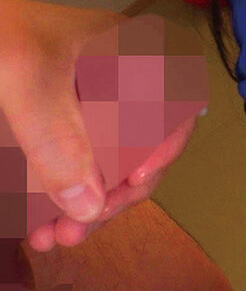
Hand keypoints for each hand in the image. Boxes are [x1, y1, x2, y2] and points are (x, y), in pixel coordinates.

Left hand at [0, 0, 199, 251]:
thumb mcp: (24, 81)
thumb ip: (56, 142)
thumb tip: (88, 208)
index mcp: (129, 52)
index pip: (175, 102)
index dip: (166, 145)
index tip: (135, 180)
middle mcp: (123, 78)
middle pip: (144, 145)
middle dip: (115, 193)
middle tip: (82, 227)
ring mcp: (96, 101)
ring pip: (111, 163)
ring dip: (87, 204)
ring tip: (56, 237)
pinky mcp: (68, 121)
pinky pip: (81, 164)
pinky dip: (64, 196)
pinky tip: (40, 223)